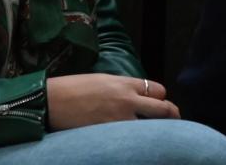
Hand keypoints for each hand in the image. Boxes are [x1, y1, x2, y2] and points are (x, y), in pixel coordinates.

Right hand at [45, 74, 179, 130]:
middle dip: (172, 116)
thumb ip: (123, 88)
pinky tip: (135, 145)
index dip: (161, 99)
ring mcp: (120, 119)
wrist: (51, 101)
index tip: (159, 106)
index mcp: (125, 83)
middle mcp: (127, 100)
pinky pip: (133, 141)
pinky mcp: (110, 134)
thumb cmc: (73, 89)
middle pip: (163, 109)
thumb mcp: (102, 80)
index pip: (158, 91)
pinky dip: (137, 142)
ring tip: (157, 138)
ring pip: (152, 128)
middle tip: (174, 123)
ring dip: (156, 132)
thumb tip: (136, 97)